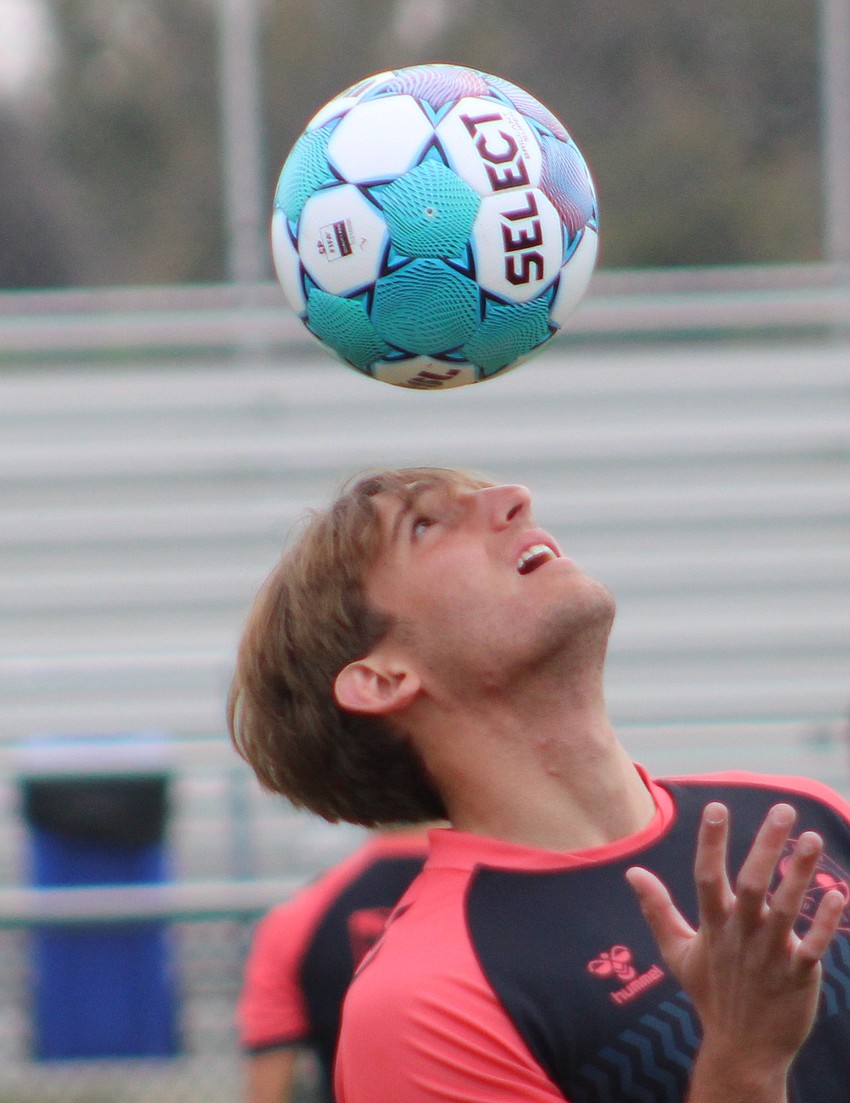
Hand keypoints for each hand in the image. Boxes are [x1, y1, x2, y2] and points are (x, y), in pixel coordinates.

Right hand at [626, 802, 844, 1101]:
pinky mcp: (797, 978)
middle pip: (750, 885)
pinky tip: (837, 894)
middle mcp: (740, 936)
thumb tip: (632, 872)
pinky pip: (812, 948)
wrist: (743, 1051)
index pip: (707, 876)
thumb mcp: (677, 952)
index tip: (716, 807)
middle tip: (783, 810)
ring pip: (785, 910)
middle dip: (766, 846)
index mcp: (712, 926)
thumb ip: (657, 909)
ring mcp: (769, 957)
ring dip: (799, 875)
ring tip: (811, 838)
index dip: (711, 842)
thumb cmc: (711, 994)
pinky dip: (825, 923)